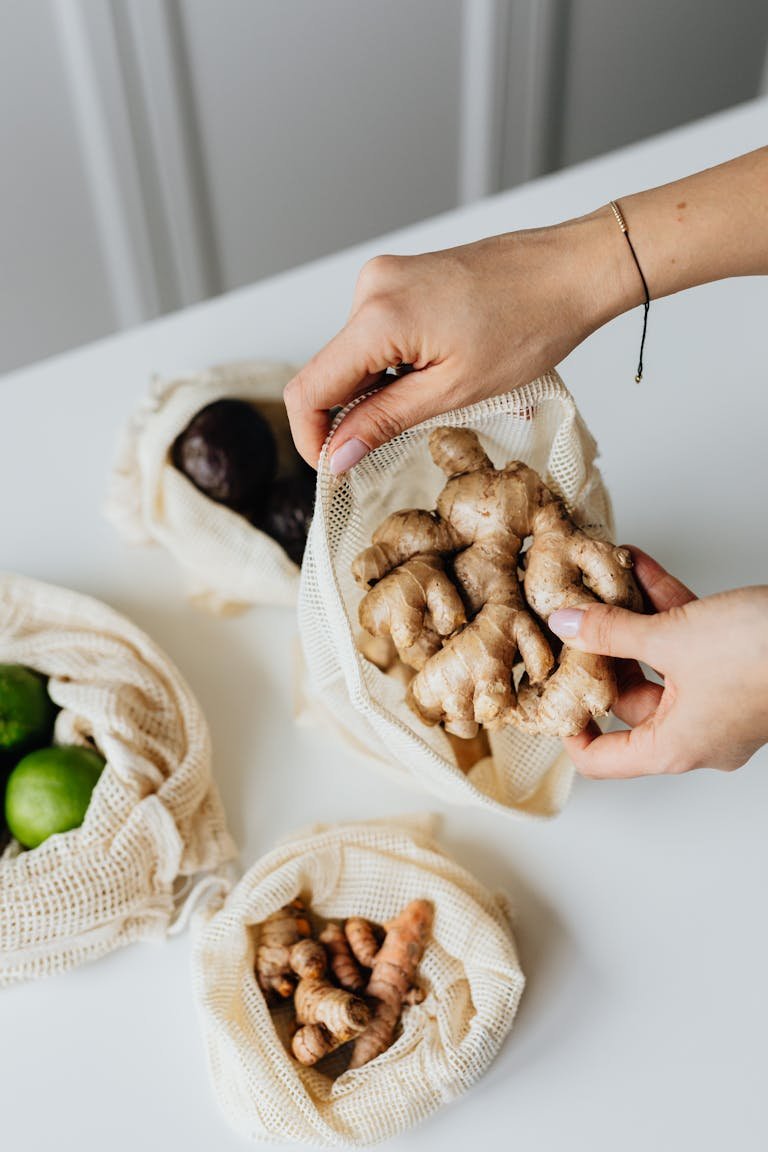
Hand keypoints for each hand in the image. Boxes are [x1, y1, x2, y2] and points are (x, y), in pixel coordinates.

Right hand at [284, 212, 634, 469]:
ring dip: (378, 390)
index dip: (312, 438)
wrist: (570, 272)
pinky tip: (436, 370)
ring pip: (354, 357)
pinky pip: (375, 335)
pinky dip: (392, 365)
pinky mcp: (401, 278)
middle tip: (396, 442)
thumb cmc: (529, 325)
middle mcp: (370, 288)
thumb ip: (384, 422)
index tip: (334, 469)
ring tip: (437, 394)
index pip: (309, 388)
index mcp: (377, 316)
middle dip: (352, 416)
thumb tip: (336, 456)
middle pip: (329, 372)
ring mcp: (384, 278)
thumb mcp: (453, 391)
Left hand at [548, 549, 767, 777]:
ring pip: (659, 661)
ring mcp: (718, 699)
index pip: (604, 759)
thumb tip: (568, 624)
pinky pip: (688, 639)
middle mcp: (696, 731)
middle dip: (601, 651)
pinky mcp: (736, 667)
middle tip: (573, 617)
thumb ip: (613, 631)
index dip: (571, 730)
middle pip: (628, 698)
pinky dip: (664, 607)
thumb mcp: (675, 638)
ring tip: (603, 580)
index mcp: (675, 746)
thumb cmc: (767, 656)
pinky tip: (641, 567)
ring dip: (632, 619)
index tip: (552, 693)